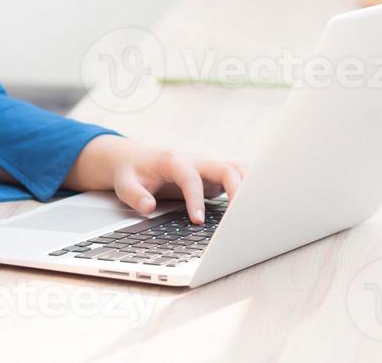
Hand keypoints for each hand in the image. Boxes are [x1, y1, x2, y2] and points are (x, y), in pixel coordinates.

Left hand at [63, 135, 247, 224]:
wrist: (135, 159)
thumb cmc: (132, 172)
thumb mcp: (124, 183)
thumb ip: (135, 195)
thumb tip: (148, 206)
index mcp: (174, 160)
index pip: (191, 176)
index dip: (196, 198)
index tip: (197, 221)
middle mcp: (196, 161)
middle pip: (225, 168)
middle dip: (236, 191)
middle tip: (239, 218)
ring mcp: (208, 168)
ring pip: (238, 170)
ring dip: (249, 187)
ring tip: (256, 211)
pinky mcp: (214, 177)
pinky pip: (238, 177)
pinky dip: (250, 188)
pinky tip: (256, 206)